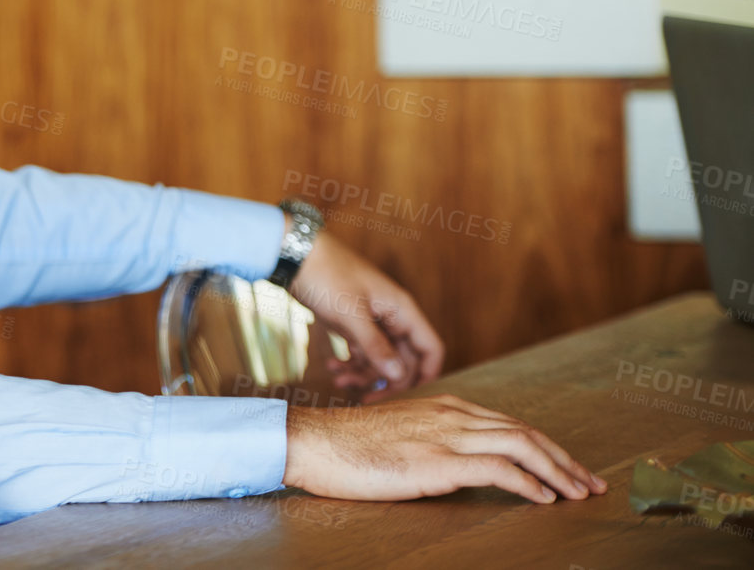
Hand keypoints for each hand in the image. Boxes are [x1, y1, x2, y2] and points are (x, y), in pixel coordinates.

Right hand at [284, 394, 608, 503]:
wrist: (314, 441)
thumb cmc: (348, 444)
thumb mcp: (400, 434)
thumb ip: (433, 440)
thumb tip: (458, 462)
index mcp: (445, 406)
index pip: (510, 424)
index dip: (546, 447)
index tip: (568, 468)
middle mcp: (453, 414)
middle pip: (525, 431)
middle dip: (564, 458)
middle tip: (590, 483)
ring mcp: (446, 434)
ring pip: (521, 445)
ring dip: (557, 471)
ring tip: (577, 493)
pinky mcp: (437, 460)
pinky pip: (498, 468)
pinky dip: (529, 482)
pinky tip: (544, 498)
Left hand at [287, 230, 441, 398]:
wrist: (295, 255)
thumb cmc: (326, 275)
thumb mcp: (351, 315)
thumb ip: (375, 346)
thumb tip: (399, 376)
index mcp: (401, 310)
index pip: (430, 347)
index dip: (427, 374)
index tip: (414, 400)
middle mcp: (391, 317)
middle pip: (403, 359)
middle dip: (386, 381)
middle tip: (365, 400)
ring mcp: (372, 321)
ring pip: (379, 358)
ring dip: (362, 374)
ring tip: (338, 382)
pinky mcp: (352, 323)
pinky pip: (360, 351)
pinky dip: (349, 362)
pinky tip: (331, 367)